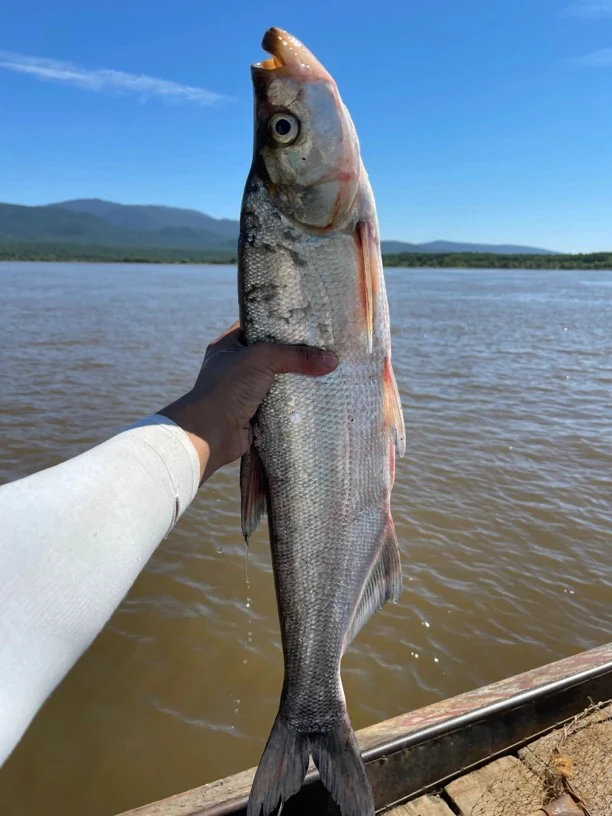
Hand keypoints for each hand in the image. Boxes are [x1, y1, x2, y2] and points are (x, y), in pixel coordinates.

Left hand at [159, 322, 337, 481]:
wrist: (211, 434)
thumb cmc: (228, 388)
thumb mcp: (262, 359)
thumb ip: (296, 356)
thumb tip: (332, 360)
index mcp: (229, 345)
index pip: (258, 327)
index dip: (281, 324)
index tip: (308, 322)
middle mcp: (236, 366)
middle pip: (272, 355)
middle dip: (295, 354)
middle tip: (323, 346)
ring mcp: (245, 391)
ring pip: (278, 380)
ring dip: (297, 380)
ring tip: (326, 369)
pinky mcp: (256, 412)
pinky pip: (281, 403)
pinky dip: (295, 402)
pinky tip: (317, 395)